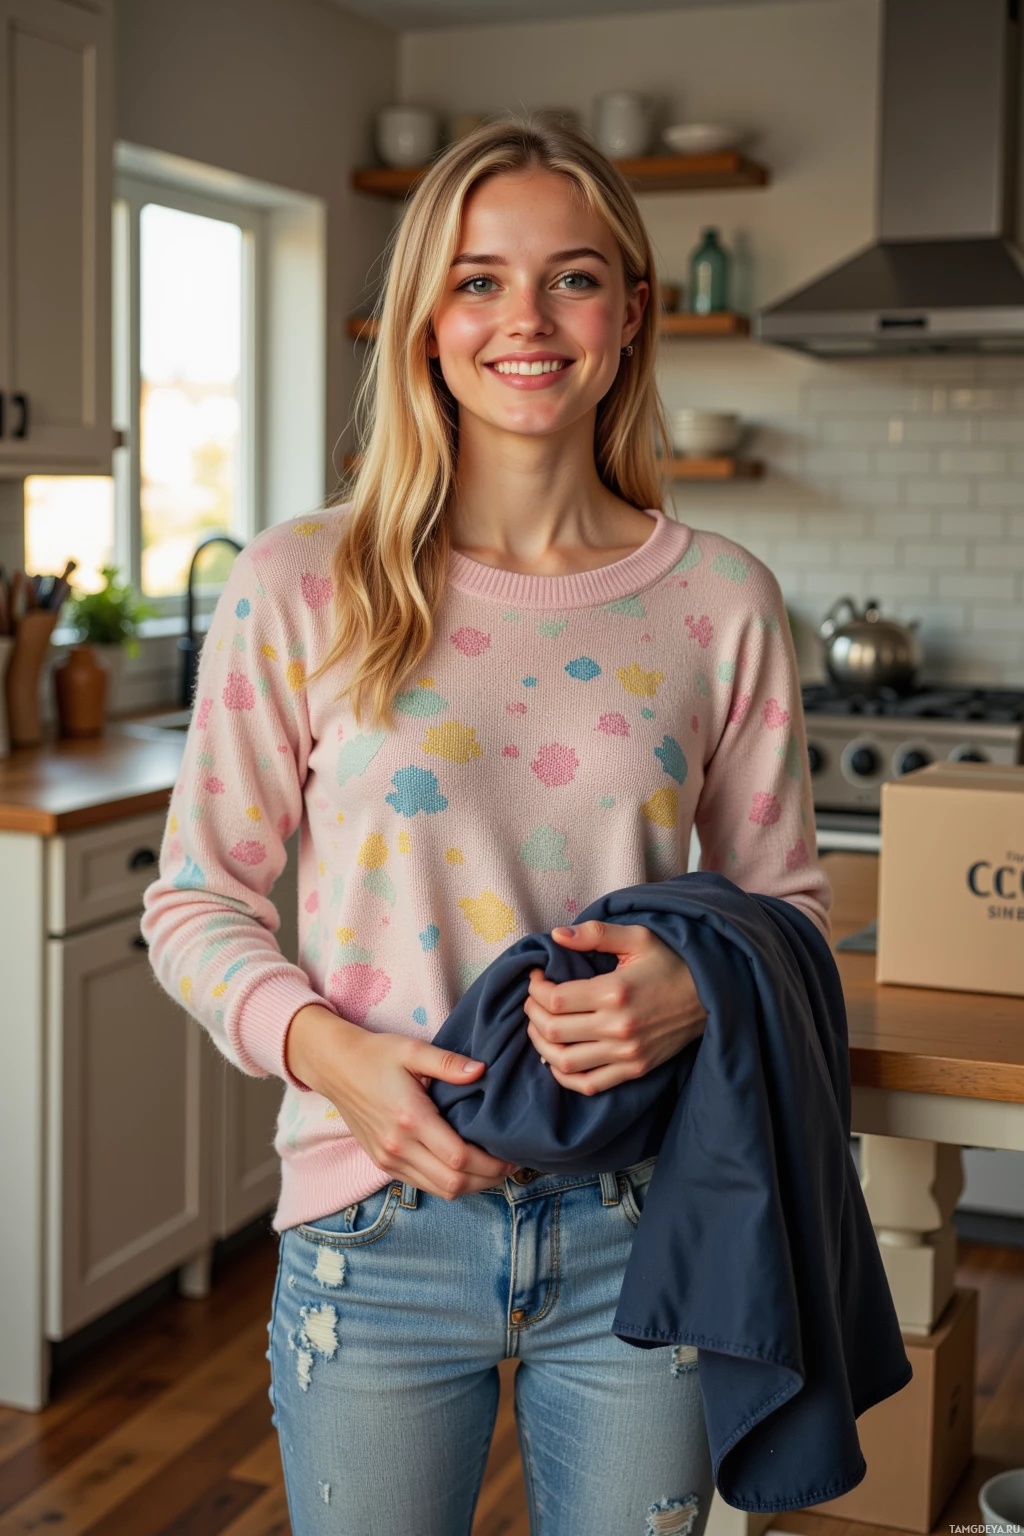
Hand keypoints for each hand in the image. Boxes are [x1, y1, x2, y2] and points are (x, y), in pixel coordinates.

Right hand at [285, 1005, 517, 1199]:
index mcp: (410, 1118)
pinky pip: (423, 1185)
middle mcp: (399, 1146)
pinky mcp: (384, 1163)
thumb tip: (482, 1070)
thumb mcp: (412, 1049)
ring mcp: (389, 1159)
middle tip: (511, 1165)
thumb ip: (448, 1062)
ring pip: (440, 1190)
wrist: (335, 1067)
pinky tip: (465, 1169)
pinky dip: (448, 1184)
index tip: (513, 1154)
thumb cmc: (376, 1055)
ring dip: (471, 1186)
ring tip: (493, 1169)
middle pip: (453, 1183)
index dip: (492, 1163)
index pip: (459, 1158)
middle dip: (488, 1179)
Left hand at [523, 921, 706, 1095]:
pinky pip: (589, 1084)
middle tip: (534, 1000)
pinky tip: (556, 1059)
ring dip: (541, 1046)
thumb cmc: (673, 962)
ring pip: (564, 1061)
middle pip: (554, 1030)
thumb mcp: (638, 937)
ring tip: (540, 1027)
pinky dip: (565, 1076)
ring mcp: (627, 1054)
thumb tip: (557, 935)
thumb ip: (596, 934)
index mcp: (615, 992)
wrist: (711, 995)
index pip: (556, 999)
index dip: (536, 989)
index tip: (536, 977)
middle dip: (533, 1014)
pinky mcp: (635, 1070)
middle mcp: (619, 1027)